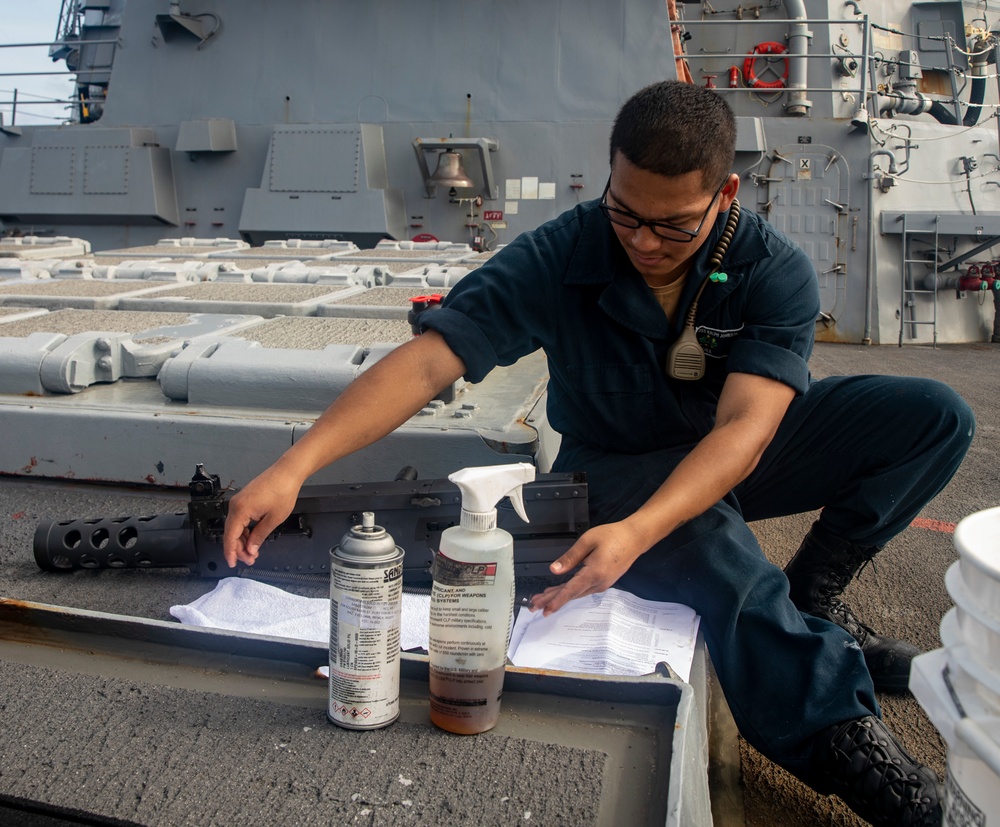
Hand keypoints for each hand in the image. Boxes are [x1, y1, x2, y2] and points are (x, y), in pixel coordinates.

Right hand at [222, 466, 302, 567]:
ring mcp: (239, 501)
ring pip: (235, 527)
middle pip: (231, 533)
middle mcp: (236, 504)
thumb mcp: (273, 519)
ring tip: (253, 552)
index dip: (231, 552)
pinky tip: (252, 538)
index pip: (230, 537)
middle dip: (239, 548)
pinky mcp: (245, 499)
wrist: (287, 472)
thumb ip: (259, 536)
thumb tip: (251, 549)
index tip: (232, 563)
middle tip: (250, 560)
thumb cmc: (283, 490)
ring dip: (243, 540)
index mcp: (240, 510)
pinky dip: (245, 530)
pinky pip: (240, 519)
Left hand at [528, 521, 648, 616]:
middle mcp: (599, 583)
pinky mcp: (603, 581)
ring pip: (576, 593)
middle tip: (534, 606)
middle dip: (551, 600)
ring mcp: (602, 584)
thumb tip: (554, 570)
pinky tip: (560, 590)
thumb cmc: (613, 536)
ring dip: (559, 596)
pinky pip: (583, 589)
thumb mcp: (588, 541)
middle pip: (571, 594)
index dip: (556, 600)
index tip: (544, 609)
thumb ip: (570, 557)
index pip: (571, 590)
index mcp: (594, 573)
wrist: (635, 538)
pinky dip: (569, 591)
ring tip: (542, 599)